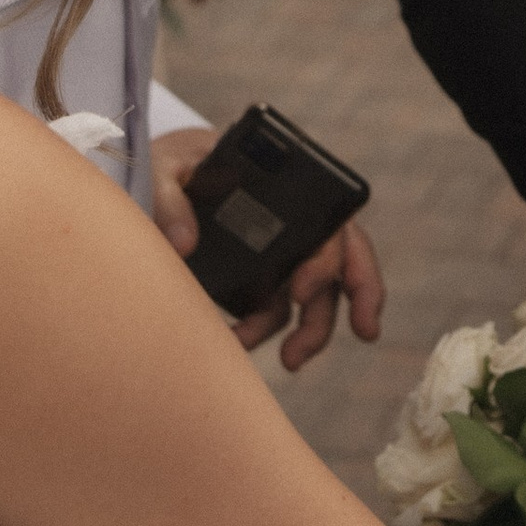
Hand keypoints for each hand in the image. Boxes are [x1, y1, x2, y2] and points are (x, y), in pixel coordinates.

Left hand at [150, 127, 384, 372]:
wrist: (161, 178)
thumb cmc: (174, 163)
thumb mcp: (166, 166)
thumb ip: (170, 198)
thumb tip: (183, 245)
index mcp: (287, 188)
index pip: (334, 219)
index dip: (333, 258)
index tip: (302, 291)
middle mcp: (296, 223)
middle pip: (345, 259)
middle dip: (362, 296)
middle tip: (364, 331)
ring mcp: (281, 255)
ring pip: (316, 297)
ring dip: (314, 331)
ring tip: (292, 362)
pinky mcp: (259, 281)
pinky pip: (275, 313)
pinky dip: (264, 332)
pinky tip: (239, 342)